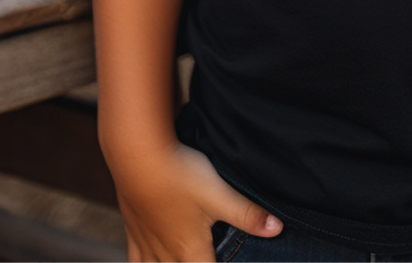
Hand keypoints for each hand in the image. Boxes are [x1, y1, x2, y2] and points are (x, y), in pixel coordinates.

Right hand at [106, 138, 282, 261]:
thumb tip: (277, 229)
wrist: (136, 158)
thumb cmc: (179, 176)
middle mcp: (166, 254)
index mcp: (191, 250)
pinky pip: (135, 259)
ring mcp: (147, 243)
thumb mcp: (219, 195)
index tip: (227, 262)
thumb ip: (247, 214)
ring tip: (181, 258)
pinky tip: (149, 260)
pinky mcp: (133, 229)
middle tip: (208, 257)